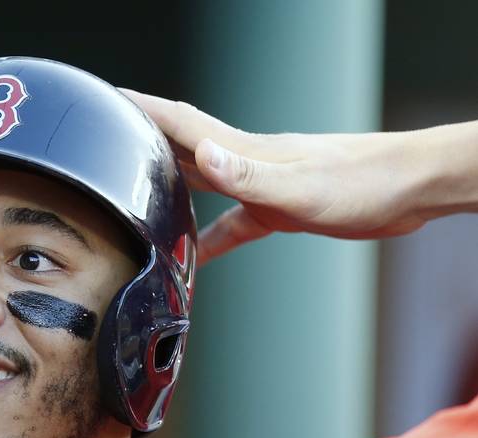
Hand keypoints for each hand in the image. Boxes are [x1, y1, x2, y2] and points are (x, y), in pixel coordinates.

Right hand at [121, 90, 429, 263]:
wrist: (409, 189)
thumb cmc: (362, 183)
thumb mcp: (300, 185)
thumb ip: (249, 175)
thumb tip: (204, 157)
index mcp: (241, 151)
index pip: (177, 123)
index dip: (137, 110)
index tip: (103, 103)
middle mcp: (243, 162)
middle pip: (178, 149)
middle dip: (140, 144)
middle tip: (103, 146)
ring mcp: (259, 184)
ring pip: (199, 185)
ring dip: (165, 188)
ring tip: (132, 199)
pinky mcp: (276, 209)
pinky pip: (230, 225)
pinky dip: (207, 240)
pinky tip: (193, 259)